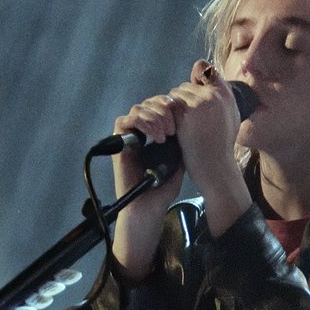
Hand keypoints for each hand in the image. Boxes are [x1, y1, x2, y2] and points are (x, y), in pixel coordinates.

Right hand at [108, 94, 184, 282]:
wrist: (148, 206)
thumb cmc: (163, 187)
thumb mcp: (179, 159)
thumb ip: (182, 140)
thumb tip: (193, 121)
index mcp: (153, 132)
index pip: (161, 106)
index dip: (172, 107)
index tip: (185, 119)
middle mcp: (139, 131)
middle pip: (149, 103)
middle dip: (164, 110)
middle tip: (174, 128)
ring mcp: (128, 136)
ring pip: (138, 108)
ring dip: (155, 116)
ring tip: (166, 134)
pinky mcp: (117, 142)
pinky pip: (125, 121)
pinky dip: (142, 123)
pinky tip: (156, 138)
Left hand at [167, 61, 250, 235]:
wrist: (216, 168)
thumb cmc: (221, 148)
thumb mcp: (231, 117)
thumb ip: (221, 99)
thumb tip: (206, 79)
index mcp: (227, 94)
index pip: (206, 69)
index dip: (196, 77)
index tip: (192, 94)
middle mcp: (215, 94)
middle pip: (186, 86)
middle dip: (182, 101)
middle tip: (182, 120)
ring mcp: (200, 102)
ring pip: (175, 95)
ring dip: (172, 109)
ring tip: (178, 127)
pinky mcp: (187, 113)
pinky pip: (169, 105)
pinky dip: (166, 116)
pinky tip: (171, 130)